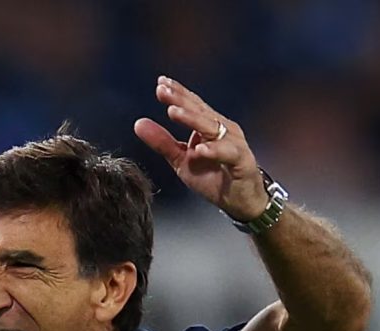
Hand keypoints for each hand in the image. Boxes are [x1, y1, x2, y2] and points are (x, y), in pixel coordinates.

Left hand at [134, 76, 267, 220]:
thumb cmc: (213, 175)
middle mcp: (223, 129)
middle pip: (199, 111)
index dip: (177, 93)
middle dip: (180, 100)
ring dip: (192, 119)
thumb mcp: (181, 159)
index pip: (192, 105)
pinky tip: (200, 149)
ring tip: (173, 113)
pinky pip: (228, 153)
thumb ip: (162, 142)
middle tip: (162, 90)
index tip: (160, 83)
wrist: (240, 199)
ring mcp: (233, 143)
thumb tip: (138, 123)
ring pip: (212, 128)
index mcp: (208, 126)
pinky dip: (214, 150)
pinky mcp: (242, 161)